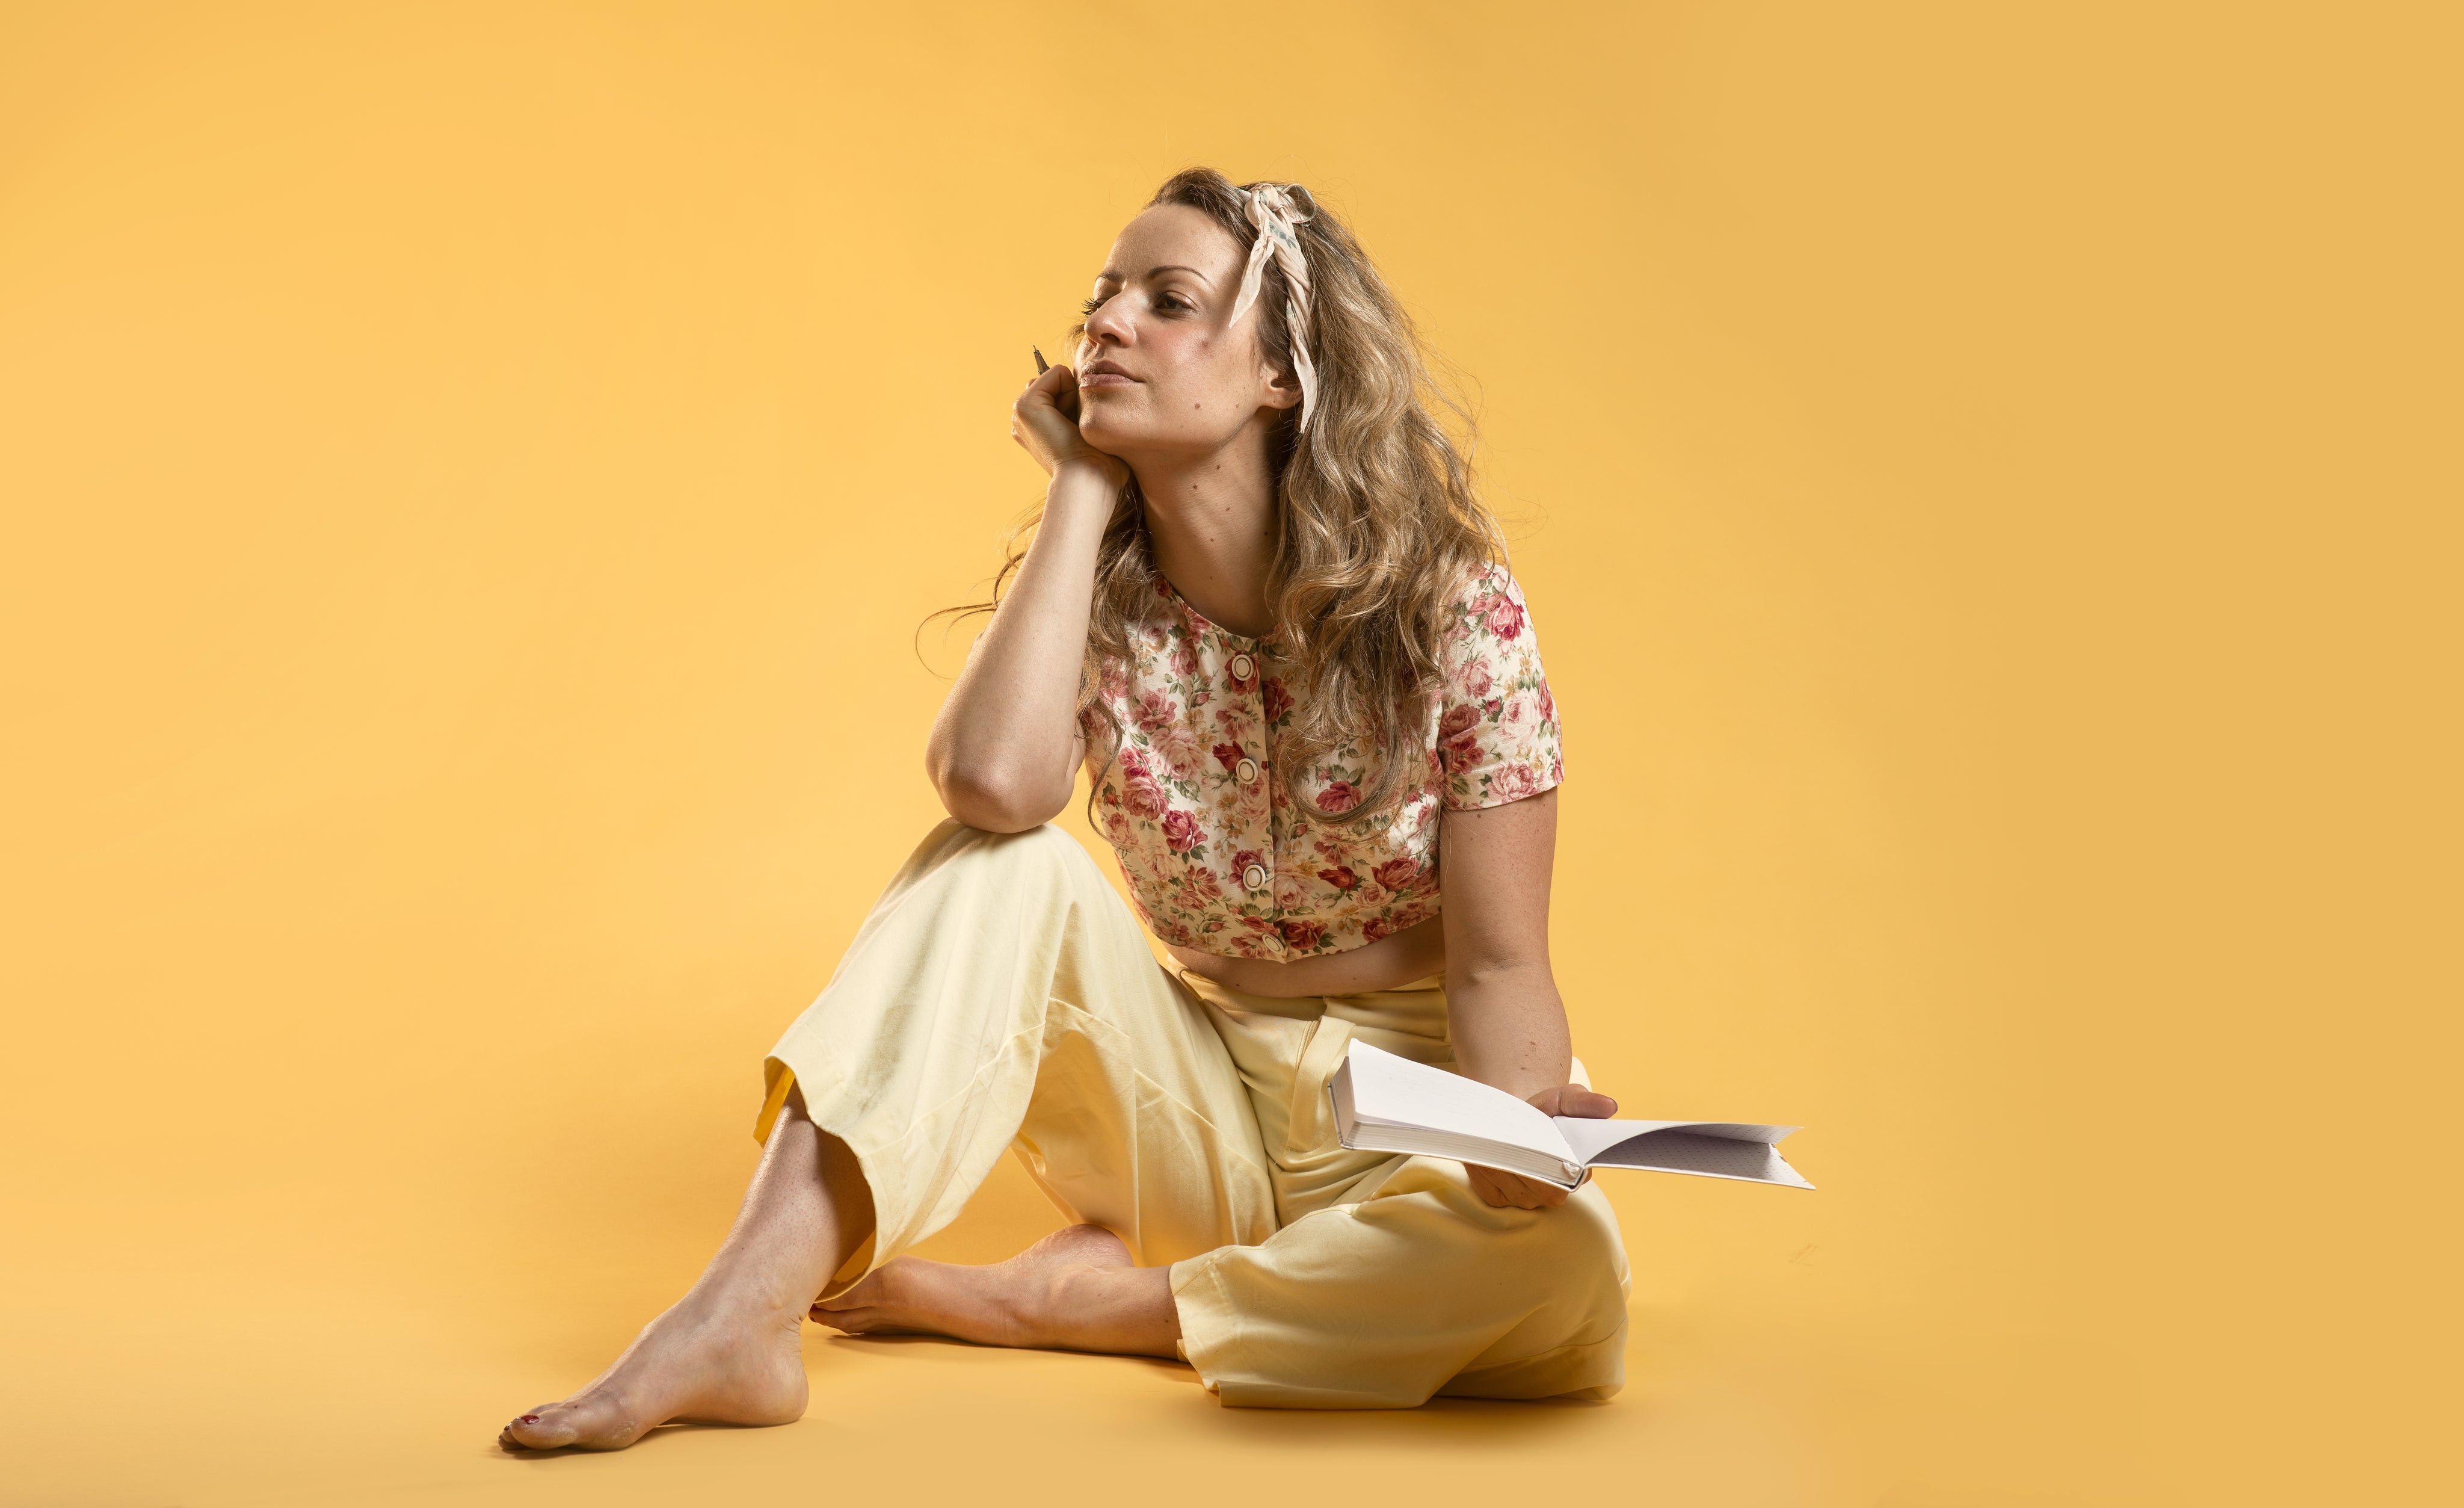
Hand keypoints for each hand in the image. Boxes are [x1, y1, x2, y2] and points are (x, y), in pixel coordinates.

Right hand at [1010, 362, 1128, 487]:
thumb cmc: (1101, 467)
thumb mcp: (1096, 436)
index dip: (1079, 405)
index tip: (1081, 433)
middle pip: (1059, 383)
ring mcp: (1021, 412)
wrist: (1089, 480)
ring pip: (1058, 378)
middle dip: (1074, 398)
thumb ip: (1090, 414)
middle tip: (1077, 431)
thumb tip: (1099, 393)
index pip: (1062, 391)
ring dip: (1074, 397)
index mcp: (1036, 428)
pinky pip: (1056, 372)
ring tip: (1073, 428)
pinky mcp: (1024, 405)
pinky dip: (1071, 389)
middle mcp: (1024, 420)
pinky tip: (1068, 420)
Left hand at [1466, 1082, 1619, 1209]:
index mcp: (1578, 1173)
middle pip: (1533, 1178)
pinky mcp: (1498, 1199)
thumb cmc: (1546, 1113)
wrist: (1517, 1121)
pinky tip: (1487, 1149)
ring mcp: (1526, 1200)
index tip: (1543, 1132)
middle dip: (1521, 1151)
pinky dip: (1483, 1164)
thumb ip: (1585, 1103)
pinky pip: (1488, 1184)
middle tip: (1514, 1127)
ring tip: (1499, 1133)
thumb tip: (1609, 1106)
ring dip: (1499, 1155)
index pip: (1565, 1171)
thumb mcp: (1565, 1100)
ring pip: (1508, 1179)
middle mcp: (1554, 1194)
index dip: (1551, 1152)